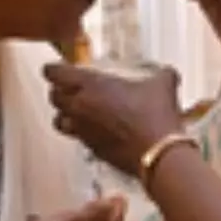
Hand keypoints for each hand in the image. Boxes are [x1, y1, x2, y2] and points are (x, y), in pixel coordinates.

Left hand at [43, 63, 184, 176]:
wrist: (158, 152)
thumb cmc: (154, 117)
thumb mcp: (163, 85)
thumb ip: (162, 75)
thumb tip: (167, 73)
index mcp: (92, 85)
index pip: (56, 74)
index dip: (52, 69)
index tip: (54, 68)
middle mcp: (81, 107)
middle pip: (53, 97)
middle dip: (57, 91)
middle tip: (64, 87)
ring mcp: (84, 131)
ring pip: (59, 121)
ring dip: (63, 114)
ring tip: (72, 111)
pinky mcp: (92, 149)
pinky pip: (77, 138)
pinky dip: (80, 133)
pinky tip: (94, 130)